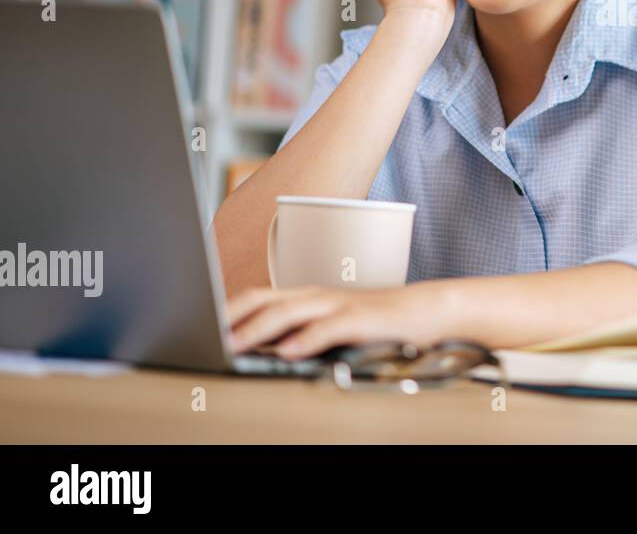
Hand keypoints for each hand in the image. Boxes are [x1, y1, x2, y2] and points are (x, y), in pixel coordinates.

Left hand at [227, 281, 459, 359]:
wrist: (428, 309)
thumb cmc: (377, 320)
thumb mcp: (332, 323)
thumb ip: (299, 330)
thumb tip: (262, 349)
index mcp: (306, 296)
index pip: (256, 297)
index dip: (224, 309)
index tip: (196, 325)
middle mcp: (317, 296)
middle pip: (264, 299)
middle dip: (231, 317)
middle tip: (204, 335)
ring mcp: (340, 304)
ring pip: (290, 310)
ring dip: (258, 327)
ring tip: (233, 343)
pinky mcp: (363, 318)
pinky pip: (330, 326)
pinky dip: (307, 338)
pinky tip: (290, 351)